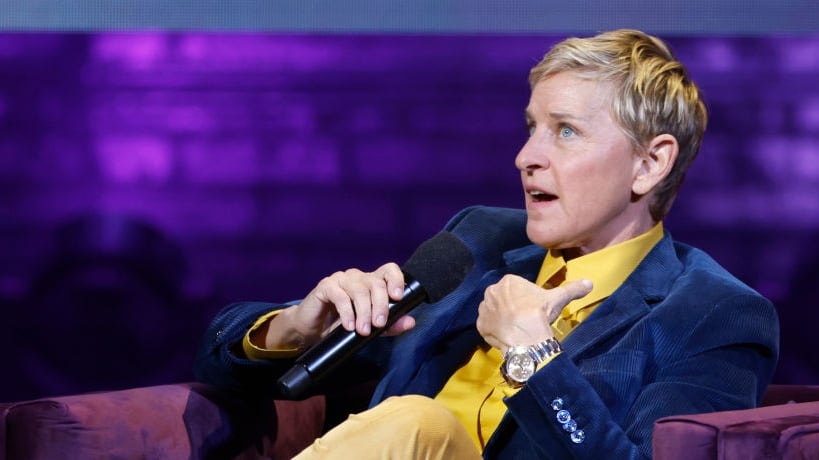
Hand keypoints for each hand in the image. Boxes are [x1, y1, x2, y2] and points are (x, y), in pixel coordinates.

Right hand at [260, 262, 416, 349]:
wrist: (313, 331)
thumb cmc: (343, 325)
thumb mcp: (371, 328)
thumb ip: (391, 325)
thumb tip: (411, 322)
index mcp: (371, 282)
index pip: (389, 270)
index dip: (396, 279)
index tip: (398, 297)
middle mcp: (358, 277)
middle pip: (376, 283)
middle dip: (380, 305)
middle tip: (379, 324)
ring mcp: (342, 279)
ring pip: (359, 290)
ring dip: (364, 312)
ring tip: (363, 330)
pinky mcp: (326, 285)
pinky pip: (340, 296)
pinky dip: (347, 312)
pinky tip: (348, 326)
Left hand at [476, 274, 591, 352]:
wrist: (525, 337)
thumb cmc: (539, 313)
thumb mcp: (558, 298)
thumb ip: (572, 288)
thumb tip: (590, 283)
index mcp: (508, 281)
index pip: (516, 288)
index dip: (525, 299)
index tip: (533, 309)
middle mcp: (492, 291)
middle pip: (503, 299)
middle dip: (511, 307)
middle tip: (524, 319)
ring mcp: (484, 308)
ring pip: (494, 311)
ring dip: (501, 318)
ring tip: (516, 328)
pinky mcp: (480, 325)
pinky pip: (487, 326)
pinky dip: (494, 330)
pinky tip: (507, 335)